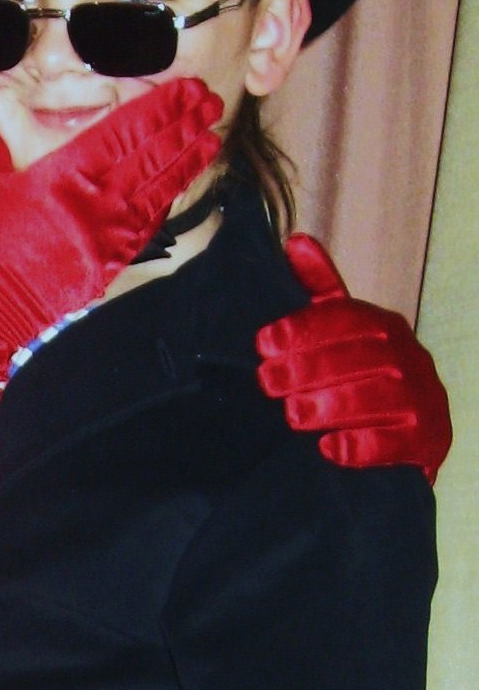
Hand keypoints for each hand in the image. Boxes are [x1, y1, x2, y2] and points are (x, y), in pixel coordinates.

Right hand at [0, 77, 223, 355]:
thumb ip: (11, 130)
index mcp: (64, 175)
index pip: (127, 131)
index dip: (162, 108)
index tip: (187, 89)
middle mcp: (94, 204)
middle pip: (152, 156)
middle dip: (186, 127)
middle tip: (212, 102)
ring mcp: (105, 237)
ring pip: (158, 191)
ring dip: (187, 162)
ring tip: (211, 138)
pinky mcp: (106, 265)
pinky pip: (146, 225)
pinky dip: (165, 201)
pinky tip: (178, 185)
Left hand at [257, 234, 450, 481]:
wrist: (415, 433)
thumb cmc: (365, 375)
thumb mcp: (343, 331)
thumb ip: (321, 290)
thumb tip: (296, 240)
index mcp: (384, 326)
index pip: (346, 318)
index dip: (303, 328)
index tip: (263, 343)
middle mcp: (409, 357)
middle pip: (360, 357)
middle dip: (308, 369)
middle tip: (267, 383)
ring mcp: (423, 397)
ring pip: (379, 397)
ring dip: (332, 405)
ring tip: (292, 415)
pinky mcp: (427, 439)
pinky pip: (396, 442)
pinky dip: (362, 446)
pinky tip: (330, 449)